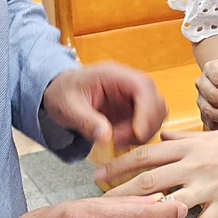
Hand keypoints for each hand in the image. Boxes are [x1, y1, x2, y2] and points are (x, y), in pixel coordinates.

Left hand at [43, 63, 166, 154]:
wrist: (60, 94)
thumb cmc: (63, 94)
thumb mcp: (68, 108)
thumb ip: (87, 122)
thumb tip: (106, 137)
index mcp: (115, 75)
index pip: (143, 88)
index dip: (147, 111)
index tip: (138, 134)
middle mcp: (130, 82)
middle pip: (156, 101)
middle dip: (145, 125)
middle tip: (121, 141)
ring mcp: (134, 96)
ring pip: (157, 113)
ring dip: (145, 131)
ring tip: (119, 141)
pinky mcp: (134, 109)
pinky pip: (149, 122)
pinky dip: (141, 134)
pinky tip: (121, 141)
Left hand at [95, 128, 217, 217]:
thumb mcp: (215, 137)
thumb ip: (186, 137)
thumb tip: (162, 134)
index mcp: (192, 145)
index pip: (147, 152)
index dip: (119, 163)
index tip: (97, 173)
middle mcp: (197, 163)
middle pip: (150, 178)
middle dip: (119, 191)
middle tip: (95, 204)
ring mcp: (212, 185)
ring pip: (170, 203)